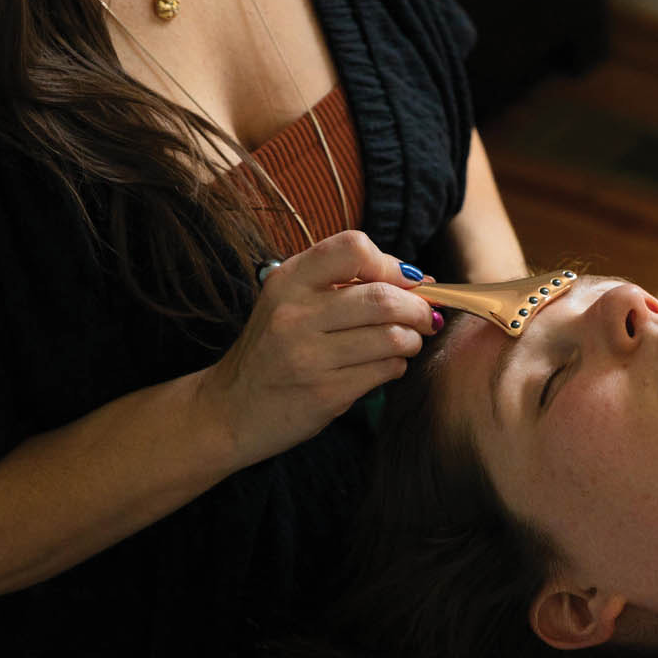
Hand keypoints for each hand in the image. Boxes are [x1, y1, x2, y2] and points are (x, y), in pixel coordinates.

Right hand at [198, 231, 438, 466]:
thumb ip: (346, 284)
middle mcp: (294, 314)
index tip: (403, 281)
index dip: (391, 263)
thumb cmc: (273, 350)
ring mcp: (308, 356)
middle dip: (418, 308)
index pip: (354, 247)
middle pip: (384, 298)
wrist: (231, 409)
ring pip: (393, 337)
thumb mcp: (292, 302)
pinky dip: (396, 367)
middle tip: (425, 317)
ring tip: (405, 343)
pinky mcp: (324, 393)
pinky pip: (385, 371)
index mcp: (289, 280)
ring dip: (412, 340)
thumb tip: (420, 279)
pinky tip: (384, 366)